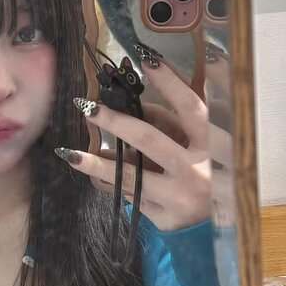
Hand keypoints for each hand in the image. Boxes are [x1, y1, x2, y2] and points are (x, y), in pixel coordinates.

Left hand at [57, 59, 232, 231]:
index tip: (146, 58)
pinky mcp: (165, 219)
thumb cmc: (207, 173)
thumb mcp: (200, 146)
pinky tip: (86, 171)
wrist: (217, 227)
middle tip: (88, 107)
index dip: (171, 83)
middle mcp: (198, 172)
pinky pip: (130, 196)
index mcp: (213, 147)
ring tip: (69, 152)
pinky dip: (109, 182)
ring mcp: (180, 198)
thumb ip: (173, 124)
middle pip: (150, 140)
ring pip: (130, 175)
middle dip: (116, 121)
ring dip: (97, 162)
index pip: (192, 109)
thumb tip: (135, 106)